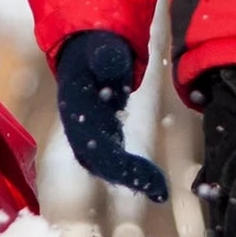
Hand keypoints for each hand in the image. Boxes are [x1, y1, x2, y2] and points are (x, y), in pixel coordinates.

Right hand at [55, 30, 168, 201]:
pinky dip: (131, 169)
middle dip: (127, 177)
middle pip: (97, 161)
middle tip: (160, 191)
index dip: (118, 164)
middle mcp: (78, 124)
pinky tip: (153, 179)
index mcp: (75, 107)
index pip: (94, 144)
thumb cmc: (95, 45)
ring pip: (103, 163)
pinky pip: (113, 157)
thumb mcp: (100, 45)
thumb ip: (106, 53)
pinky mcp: (100, 132)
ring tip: (159, 190)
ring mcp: (87, 131)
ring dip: (129, 177)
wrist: (83, 47)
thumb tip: (110, 59)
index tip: (147, 176)